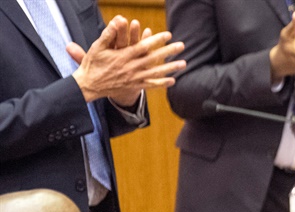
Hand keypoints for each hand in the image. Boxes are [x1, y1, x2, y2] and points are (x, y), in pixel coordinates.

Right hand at [68, 15, 184, 105]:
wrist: (89, 85)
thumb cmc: (93, 63)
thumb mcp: (98, 46)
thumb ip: (109, 34)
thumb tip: (119, 20)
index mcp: (123, 56)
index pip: (143, 46)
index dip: (156, 40)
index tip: (168, 35)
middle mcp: (131, 67)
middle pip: (154, 58)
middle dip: (168, 52)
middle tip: (182, 46)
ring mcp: (134, 78)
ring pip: (155, 72)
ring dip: (170, 68)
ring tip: (184, 63)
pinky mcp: (134, 86)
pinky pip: (150, 85)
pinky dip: (161, 83)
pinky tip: (172, 81)